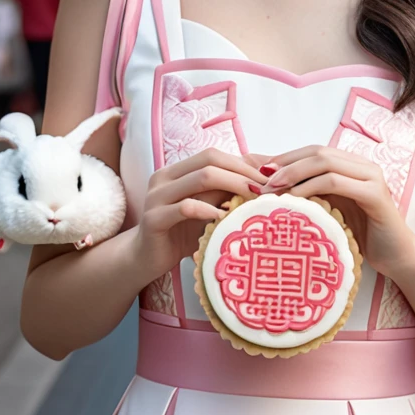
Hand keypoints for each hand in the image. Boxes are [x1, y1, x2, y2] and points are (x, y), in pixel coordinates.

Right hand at [134, 148, 266, 282]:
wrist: (146, 258)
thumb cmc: (181, 233)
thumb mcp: (207, 208)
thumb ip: (225, 192)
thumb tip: (264, 178)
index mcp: (176, 171)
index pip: (213, 155)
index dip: (242, 163)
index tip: (268, 178)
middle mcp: (164, 177)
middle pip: (209, 162)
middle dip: (241, 173)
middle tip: (266, 189)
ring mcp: (156, 196)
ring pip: (199, 179)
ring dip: (232, 186)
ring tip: (252, 199)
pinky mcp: (153, 219)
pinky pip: (185, 208)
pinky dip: (208, 210)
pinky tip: (223, 217)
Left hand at [258, 145, 414, 277]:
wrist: (399, 258)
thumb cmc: (362, 237)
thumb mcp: (330, 211)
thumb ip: (308, 194)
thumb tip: (270, 184)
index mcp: (353, 166)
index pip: (314, 151)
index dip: (286, 157)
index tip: (259, 172)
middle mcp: (363, 165)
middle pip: (318, 152)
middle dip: (286, 163)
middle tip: (261, 180)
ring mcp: (371, 177)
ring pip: (326, 162)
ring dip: (295, 173)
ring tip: (272, 189)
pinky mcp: (375, 194)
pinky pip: (337, 182)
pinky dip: (312, 187)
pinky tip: (294, 199)